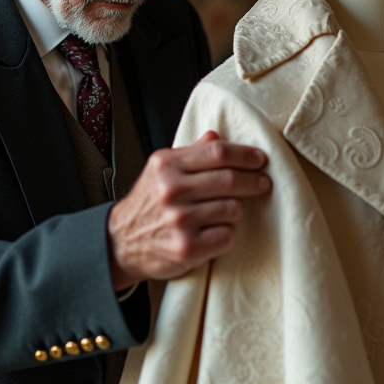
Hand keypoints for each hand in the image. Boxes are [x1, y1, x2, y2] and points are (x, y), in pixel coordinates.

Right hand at [107, 131, 269, 288]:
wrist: (120, 242)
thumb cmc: (146, 205)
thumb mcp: (161, 171)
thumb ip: (189, 153)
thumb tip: (216, 136)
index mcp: (166, 165)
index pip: (217, 153)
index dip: (245, 155)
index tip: (260, 159)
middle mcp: (171, 190)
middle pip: (229, 179)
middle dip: (254, 181)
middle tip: (263, 182)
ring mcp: (179, 220)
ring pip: (232, 209)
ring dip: (236, 210)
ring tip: (226, 211)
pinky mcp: (187, 248)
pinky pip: (227, 236)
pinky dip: (226, 234)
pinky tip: (215, 232)